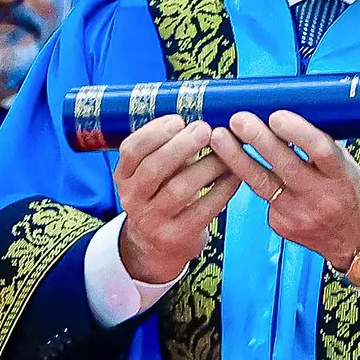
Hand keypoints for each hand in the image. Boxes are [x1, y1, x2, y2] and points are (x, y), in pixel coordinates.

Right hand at [114, 116, 240, 284]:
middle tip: (206, 129)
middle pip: (154, 168)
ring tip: (227, 153)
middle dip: (182, 146)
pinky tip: (235, 176)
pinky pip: (204, 209)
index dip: (154, 133)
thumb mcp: (154, 172)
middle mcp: (133, 198)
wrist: (159, 245)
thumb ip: (168, 147)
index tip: (179, 119)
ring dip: (208, 166)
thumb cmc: (163, 194)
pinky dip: (222, 189)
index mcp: (124, 176)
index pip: (131, 151)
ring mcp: (153, 220)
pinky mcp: (176, 236)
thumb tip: (202, 114)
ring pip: (181, 189)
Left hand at [211, 111, 359, 270]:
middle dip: (258, 140)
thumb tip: (286, 119)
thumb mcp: (347, 167)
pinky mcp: (281, 224)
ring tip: (220, 138)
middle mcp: (321, 195)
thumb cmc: (350, 195)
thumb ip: (321, 148)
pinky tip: (239, 166)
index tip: (277, 116)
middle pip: (285, 165)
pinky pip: (263, 197)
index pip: (320, 150)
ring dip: (237, 157)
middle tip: (239, 120)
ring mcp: (299, 213)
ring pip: (261, 182)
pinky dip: (252, 179)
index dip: (297, 132)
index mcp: (342, 175)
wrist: (356, 239)